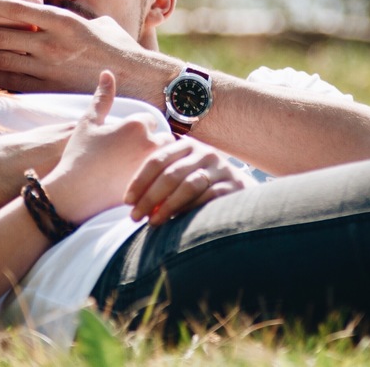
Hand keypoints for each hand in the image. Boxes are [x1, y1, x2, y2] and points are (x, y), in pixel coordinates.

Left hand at [0, 0, 173, 105]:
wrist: (139, 85)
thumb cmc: (121, 51)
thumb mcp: (100, 24)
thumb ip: (74, 18)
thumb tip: (60, 13)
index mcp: (64, 23)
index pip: (18, 10)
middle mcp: (51, 46)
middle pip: (0, 37)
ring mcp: (48, 71)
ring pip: (0, 62)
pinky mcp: (48, 92)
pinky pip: (12, 85)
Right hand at [43, 71, 173, 223]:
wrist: (72, 194)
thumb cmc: (78, 156)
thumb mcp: (88, 123)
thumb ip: (102, 98)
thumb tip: (107, 73)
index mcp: (136, 125)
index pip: (148, 121)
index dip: (136, 130)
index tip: (123, 141)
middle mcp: (150, 143)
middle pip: (163, 138)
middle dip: (152, 145)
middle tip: (131, 157)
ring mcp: (154, 167)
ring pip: (167, 160)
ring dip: (158, 163)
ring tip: (139, 170)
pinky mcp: (154, 188)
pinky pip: (165, 180)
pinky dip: (158, 181)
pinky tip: (143, 186)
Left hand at [123, 138, 256, 225]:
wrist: (242, 196)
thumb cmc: (202, 189)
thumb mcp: (183, 176)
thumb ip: (162, 181)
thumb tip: (133, 202)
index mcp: (187, 146)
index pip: (157, 159)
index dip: (139, 181)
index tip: (127, 201)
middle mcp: (205, 153)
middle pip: (170, 174)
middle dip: (149, 197)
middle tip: (134, 217)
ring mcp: (221, 168)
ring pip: (188, 185)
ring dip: (167, 206)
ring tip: (152, 222)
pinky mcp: (234, 185)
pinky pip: (207, 198)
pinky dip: (189, 210)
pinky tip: (177, 222)